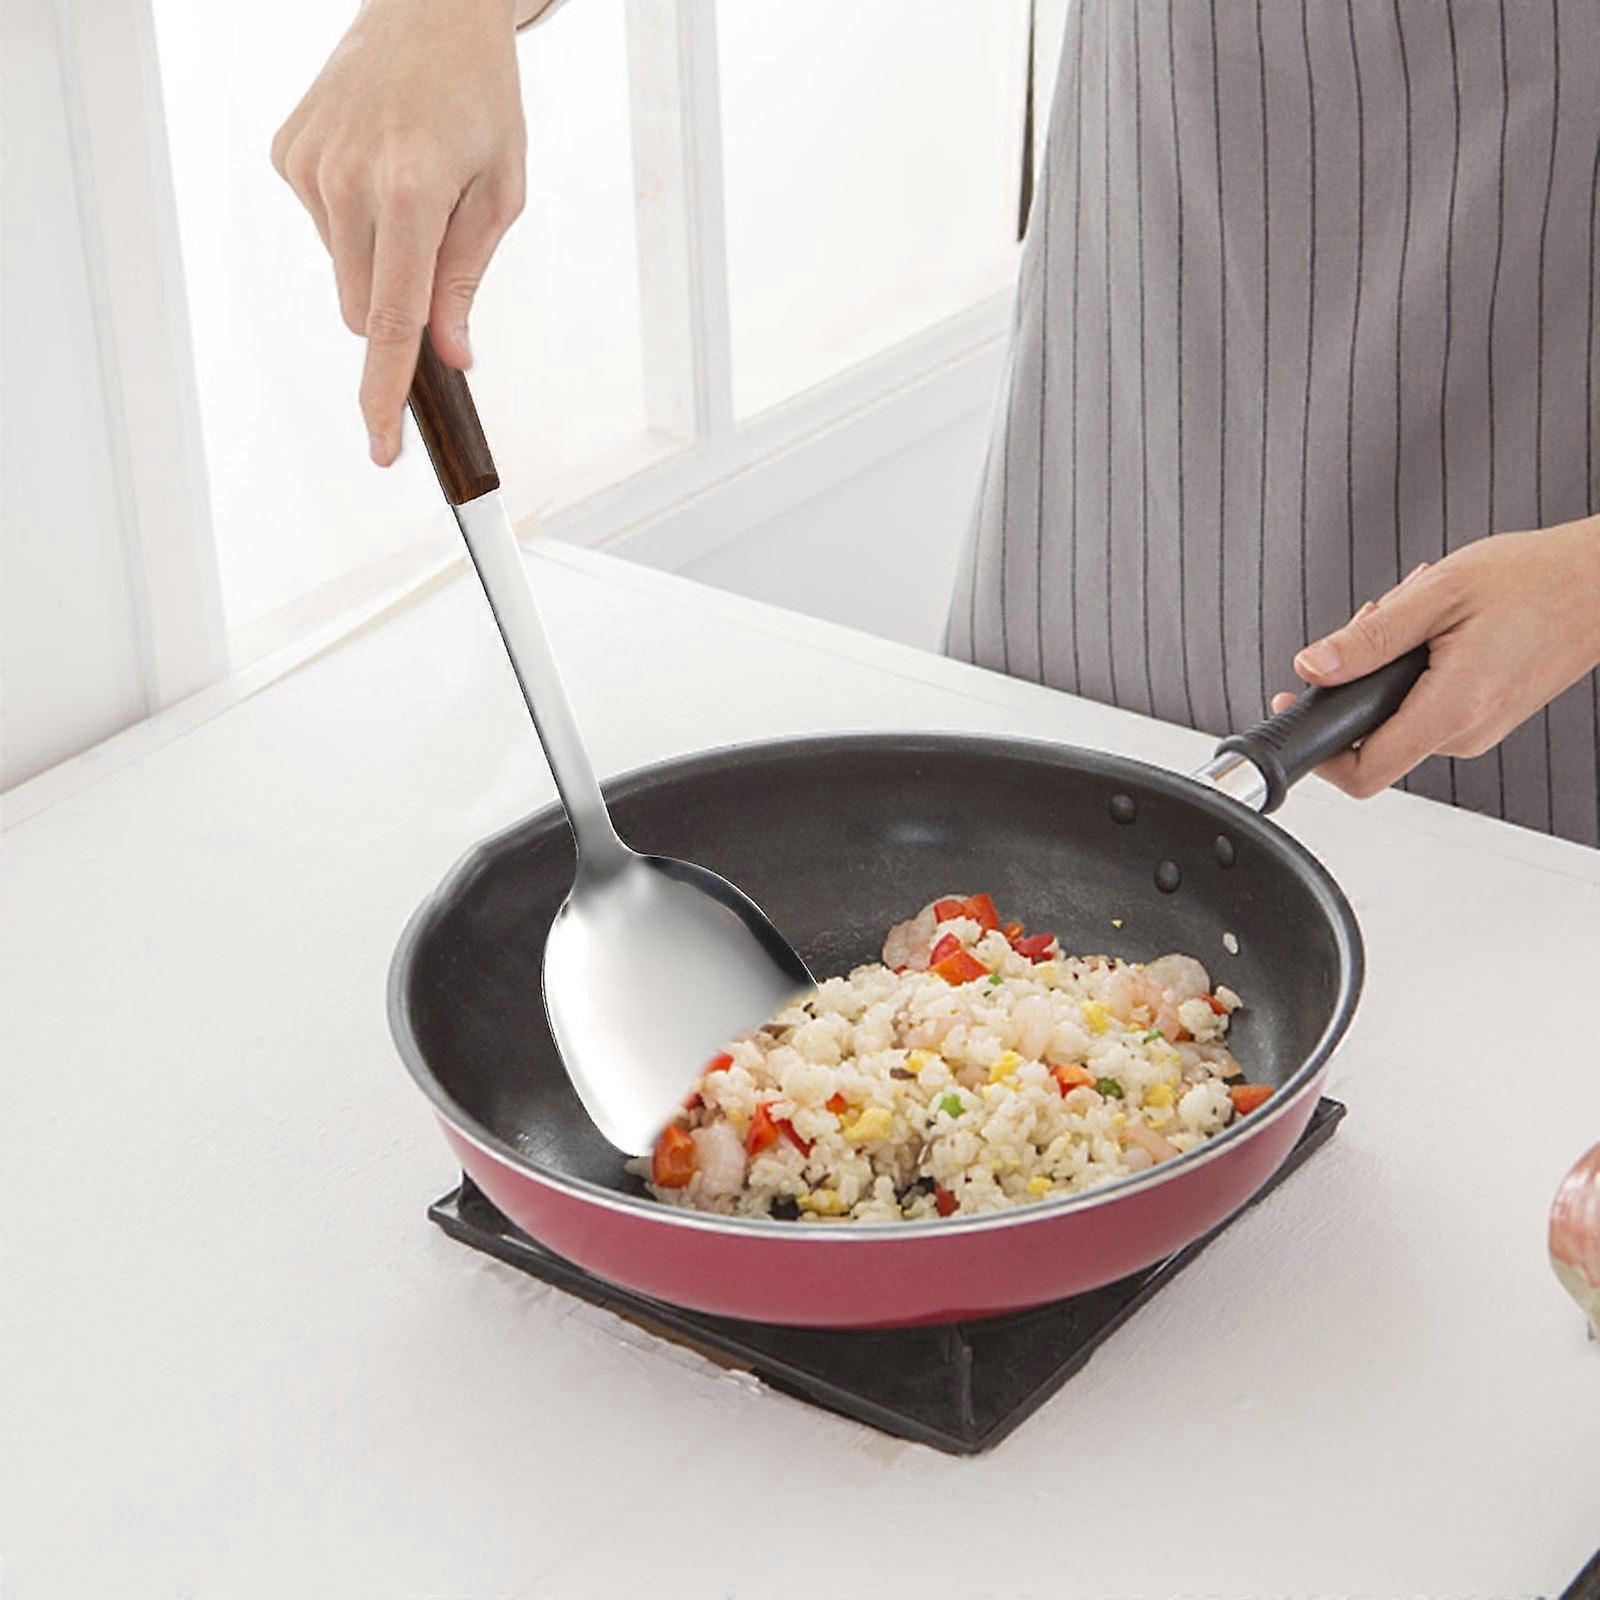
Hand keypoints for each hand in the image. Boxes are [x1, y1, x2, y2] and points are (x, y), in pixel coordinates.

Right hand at [271, 0, 525, 464]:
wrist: (430, 10)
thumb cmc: (479, 97)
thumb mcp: (499, 192)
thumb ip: (466, 279)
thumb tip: (449, 354)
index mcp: (408, 192)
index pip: (388, 322)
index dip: (384, 392)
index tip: (380, 444)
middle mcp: (346, 179)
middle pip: (362, 308)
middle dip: (398, 312)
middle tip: (436, 253)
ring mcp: (308, 165)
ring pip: (344, 271)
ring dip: (380, 258)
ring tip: (411, 186)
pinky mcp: (287, 153)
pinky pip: (325, 229)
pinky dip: (355, 221)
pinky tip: (378, 168)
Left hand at [1271, 518, 1599, 797]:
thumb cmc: (1536, 579)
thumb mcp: (1438, 594)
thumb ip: (1369, 639)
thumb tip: (1314, 667)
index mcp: (1453, 709)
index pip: (1363, 772)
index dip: (1318, 749)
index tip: (1295, 708)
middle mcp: (1467, 732)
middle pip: (1374, 741)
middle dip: (1355, 684)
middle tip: (1371, 623)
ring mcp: (1479, 728)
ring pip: (1398, 718)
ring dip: (1387, 668)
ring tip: (1413, 613)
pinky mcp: (1486, 716)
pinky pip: (1427, 707)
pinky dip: (1415, 670)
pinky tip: (1434, 628)